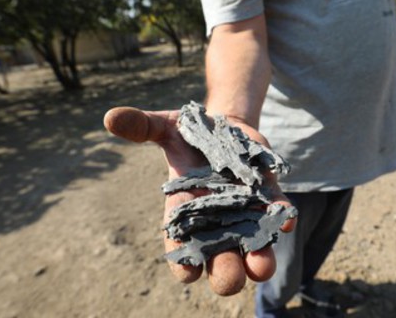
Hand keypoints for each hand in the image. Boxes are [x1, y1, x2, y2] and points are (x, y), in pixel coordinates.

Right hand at [103, 106, 295, 295]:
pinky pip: (277, 215)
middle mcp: (216, 221)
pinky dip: (282, 218)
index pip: (182, 247)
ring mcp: (246, 213)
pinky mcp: (268, 198)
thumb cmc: (189, 133)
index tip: (186, 271)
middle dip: (224, 274)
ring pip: (253, 250)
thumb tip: (110, 117)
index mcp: (186, 211)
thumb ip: (141, 126)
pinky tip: (286, 218)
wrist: (226, 124)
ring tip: (261, 266)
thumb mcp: (165, 126)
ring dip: (259, 261)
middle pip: (220, 262)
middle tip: (228, 278)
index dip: (183, 262)